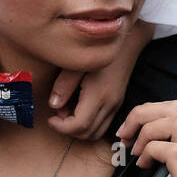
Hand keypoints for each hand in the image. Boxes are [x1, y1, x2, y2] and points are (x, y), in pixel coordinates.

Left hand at [47, 21, 152, 139]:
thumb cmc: (98, 49)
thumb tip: (53, 105)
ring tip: (67, 110)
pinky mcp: (117, 104)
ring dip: (79, 129)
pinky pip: (103, 125)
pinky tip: (79, 107)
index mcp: (98, 95)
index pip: (79, 125)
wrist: (126, 43)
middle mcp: (109, 104)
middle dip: (68, 129)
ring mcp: (116, 105)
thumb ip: (64, 85)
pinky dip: (89, 124)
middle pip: (87, 134)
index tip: (50, 118)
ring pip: (96, 133)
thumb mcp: (76, 64)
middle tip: (57, 113)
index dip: (61, 127)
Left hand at [114, 101, 176, 176]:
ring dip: (147, 132)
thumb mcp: (157, 171)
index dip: (148, 112)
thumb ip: (156, 149)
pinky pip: (174, 152)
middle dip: (145, 114)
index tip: (128, 129)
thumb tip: (132, 128)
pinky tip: (143, 164)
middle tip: (126, 134)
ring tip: (136, 152)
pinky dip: (152, 151)